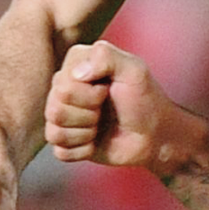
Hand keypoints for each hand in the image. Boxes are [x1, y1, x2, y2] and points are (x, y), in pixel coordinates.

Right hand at [43, 40, 167, 171]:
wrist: (153, 133)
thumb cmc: (145, 98)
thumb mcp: (134, 70)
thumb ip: (107, 56)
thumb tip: (76, 73)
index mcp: (75, 65)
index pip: (62, 87)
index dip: (89, 94)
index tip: (108, 89)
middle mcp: (63, 88)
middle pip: (55, 110)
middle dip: (88, 113)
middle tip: (105, 108)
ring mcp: (63, 115)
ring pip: (54, 132)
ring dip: (86, 132)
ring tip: (100, 124)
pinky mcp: (66, 141)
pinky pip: (60, 152)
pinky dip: (83, 150)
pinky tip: (96, 140)